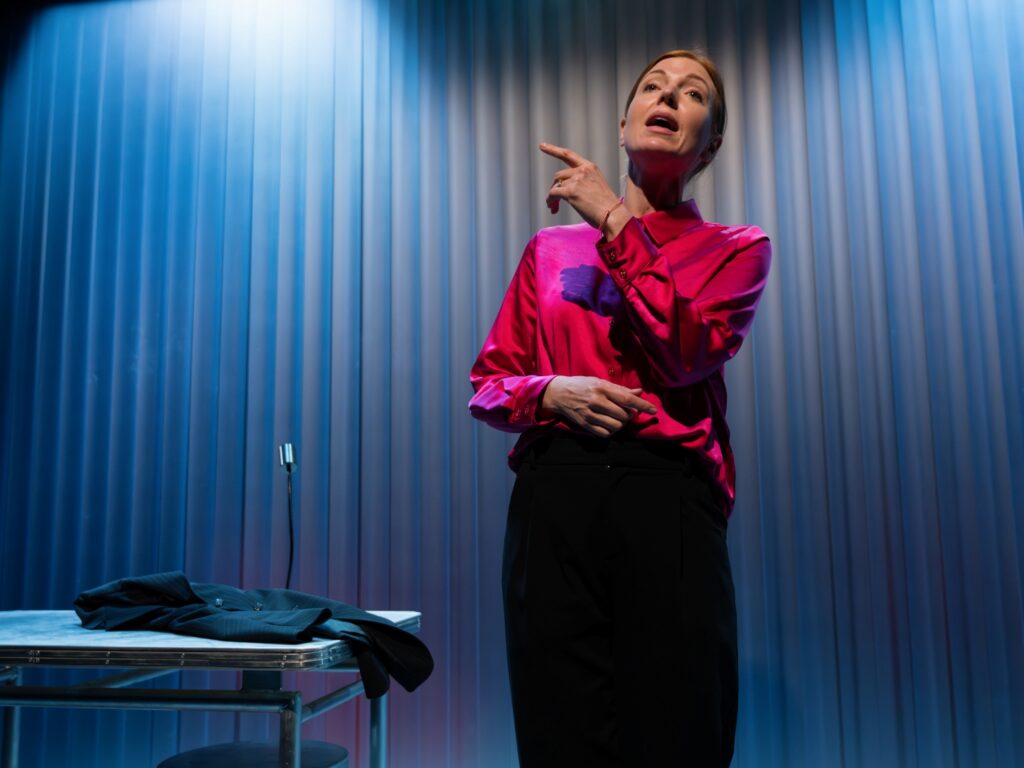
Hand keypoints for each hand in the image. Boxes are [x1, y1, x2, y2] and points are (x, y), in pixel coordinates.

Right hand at [539, 376, 657, 436]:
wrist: (558, 393)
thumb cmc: (581, 385)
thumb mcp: (599, 381)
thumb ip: (620, 389)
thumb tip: (639, 392)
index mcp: (602, 388)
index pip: (627, 398)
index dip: (642, 405)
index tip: (653, 410)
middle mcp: (596, 401)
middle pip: (623, 415)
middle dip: (629, 416)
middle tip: (627, 412)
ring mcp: (590, 414)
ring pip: (616, 426)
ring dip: (621, 424)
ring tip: (618, 418)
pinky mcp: (585, 424)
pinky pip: (605, 433)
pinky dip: (611, 431)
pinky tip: (609, 424)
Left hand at [541, 143, 622, 231]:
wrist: (613, 214)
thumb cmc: (606, 206)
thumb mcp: (596, 186)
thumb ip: (582, 182)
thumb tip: (563, 190)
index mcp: (590, 167)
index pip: (568, 155)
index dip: (553, 150)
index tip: (542, 146)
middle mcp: (583, 170)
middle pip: (559, 175)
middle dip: (555, 187)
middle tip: (554, 201)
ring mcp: (576, 180)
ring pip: (555, 186)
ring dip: (553, 196)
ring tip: (554, 207)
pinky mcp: (570, 191)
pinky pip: (553, 194)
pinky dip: (550, 201)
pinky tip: (552, 207)